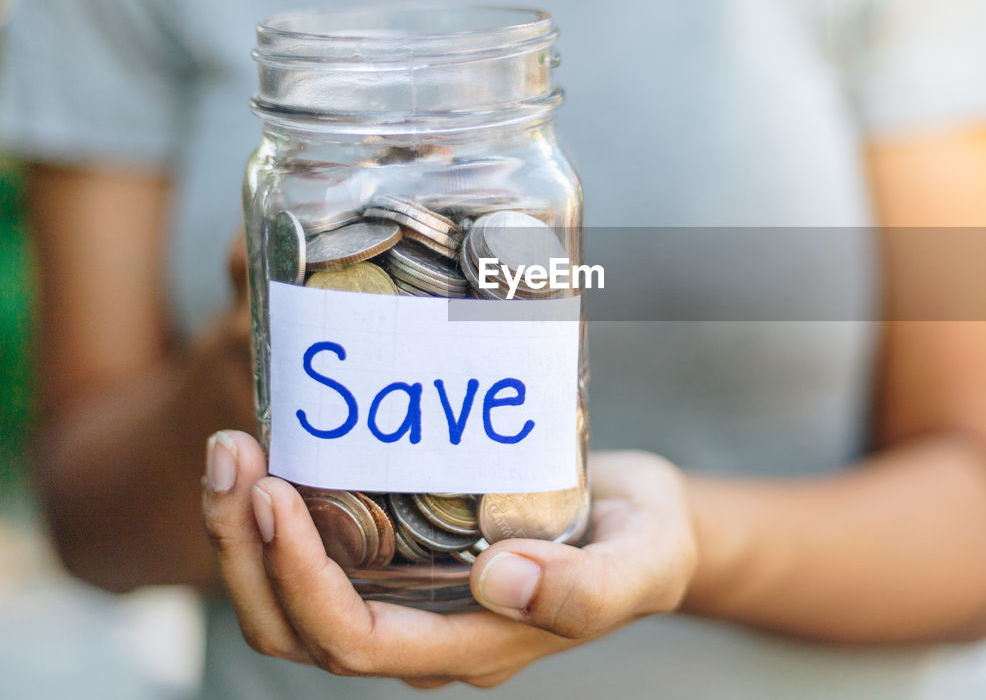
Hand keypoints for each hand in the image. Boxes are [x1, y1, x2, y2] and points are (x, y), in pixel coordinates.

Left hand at [202, 436, 697, 688]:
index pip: (354, 640)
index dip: (300, 580)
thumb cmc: (647, 542)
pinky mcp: (402, 554)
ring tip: (233, 447)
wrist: (645, 524)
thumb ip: (588, 588)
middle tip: (231, 454)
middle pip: (296, 628)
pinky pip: (318, 552)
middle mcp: (422, 632)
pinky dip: (277, 512)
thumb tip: (502, 583)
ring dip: (243, 532)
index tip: (276, 494)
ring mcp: (407, 597)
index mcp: (470, 647)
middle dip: (243, 551)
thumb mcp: (644, 560)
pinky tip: (278, 445)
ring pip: (291, 596)